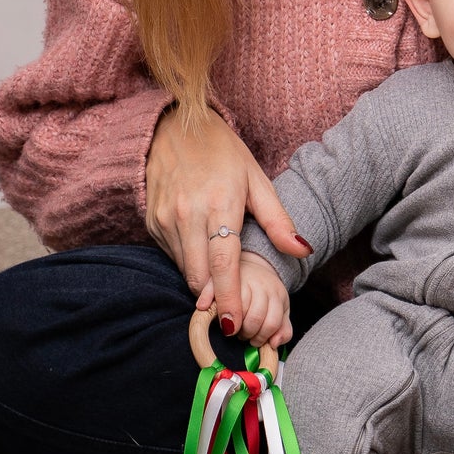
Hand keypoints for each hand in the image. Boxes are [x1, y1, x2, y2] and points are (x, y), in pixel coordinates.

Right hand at [146, 104, 309, 334]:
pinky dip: (190, 265)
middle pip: (201, 277)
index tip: (235, 325)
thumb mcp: (257, 180)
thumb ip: (278, 220)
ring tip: (223, 290)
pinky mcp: (151, 222)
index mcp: (220, 204)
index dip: (229, 298)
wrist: (173, 128)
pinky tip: (204, 257)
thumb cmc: (223, 153)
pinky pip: (172, 257)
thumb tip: (303, 250)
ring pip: (185, 271)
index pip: (224, 264)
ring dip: (204, 285)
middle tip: (236, 315)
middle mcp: (187, 214)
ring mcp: (165, 220)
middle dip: (217, 300)